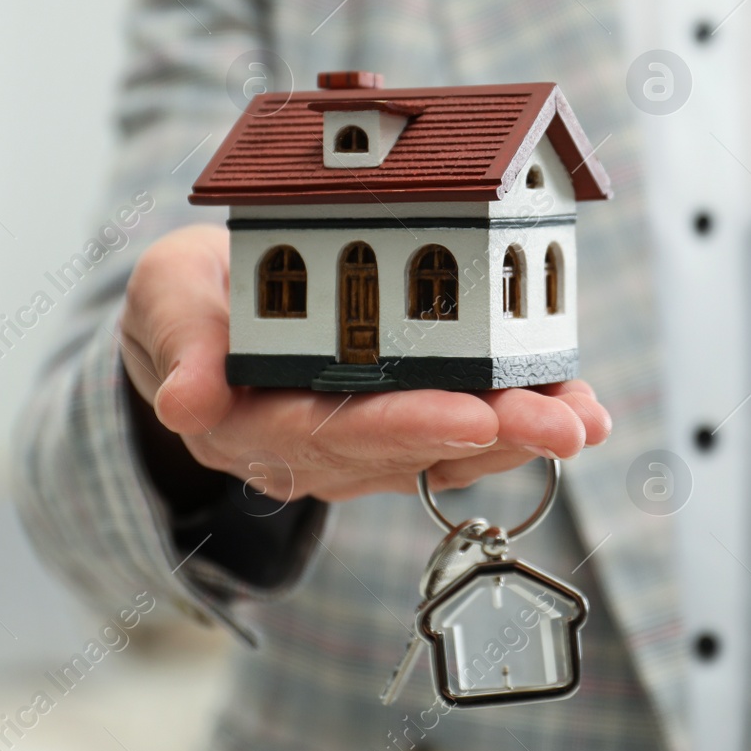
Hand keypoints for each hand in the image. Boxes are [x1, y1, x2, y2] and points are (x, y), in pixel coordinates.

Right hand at [119, 224, 612, 502]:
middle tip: (561, 424)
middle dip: (491, 438)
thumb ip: (178, 341)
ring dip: (522, 438)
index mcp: (251, 423)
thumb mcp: (165, 297)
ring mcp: (361, 444)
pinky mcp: (400, 427)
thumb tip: (184, 404)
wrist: (204, 319)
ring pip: (447, 453)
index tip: (467, 416)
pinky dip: (522, 421)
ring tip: (586, 418)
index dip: (402, 427)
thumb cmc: (189, 301)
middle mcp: (312, 449)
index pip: (329, 434)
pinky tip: (580, 409)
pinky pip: (464, 434)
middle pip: (407, 452)